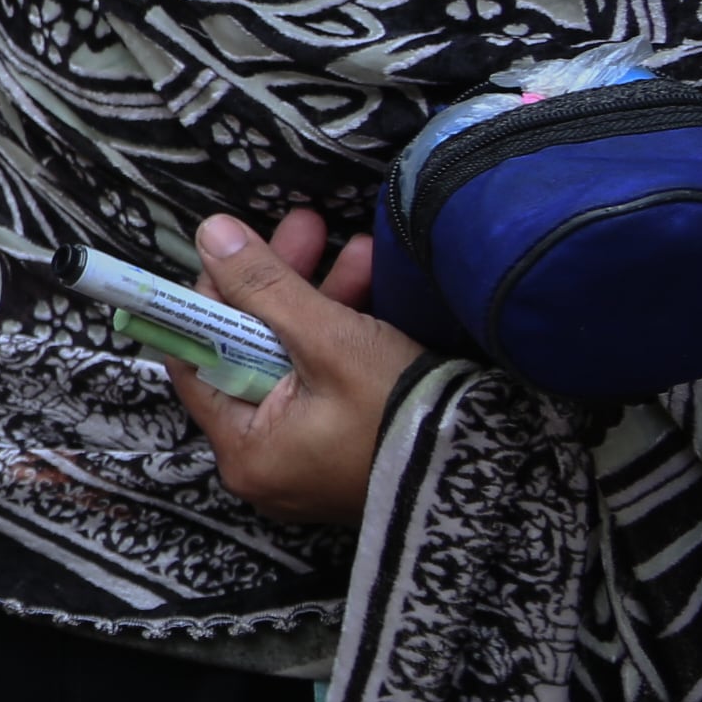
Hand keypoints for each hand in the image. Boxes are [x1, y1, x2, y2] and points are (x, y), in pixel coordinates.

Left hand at [164, 208, 420, 526]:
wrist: (503, 474)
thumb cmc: (402, 416)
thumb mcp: (328, 341)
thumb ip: (264, 287)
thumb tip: (210, 234)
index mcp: (243, 448)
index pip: (198, 360)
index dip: (212, 299)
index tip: (233, 250)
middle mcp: (268, 460)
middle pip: (252, 352)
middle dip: (282, 284)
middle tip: (306, 227)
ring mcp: (310, 455)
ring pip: (297, 358)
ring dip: (324, 297)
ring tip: (360, 245)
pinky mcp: (351, 443)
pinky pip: (331, 377)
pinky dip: (347, 331)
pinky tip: (375, 280)